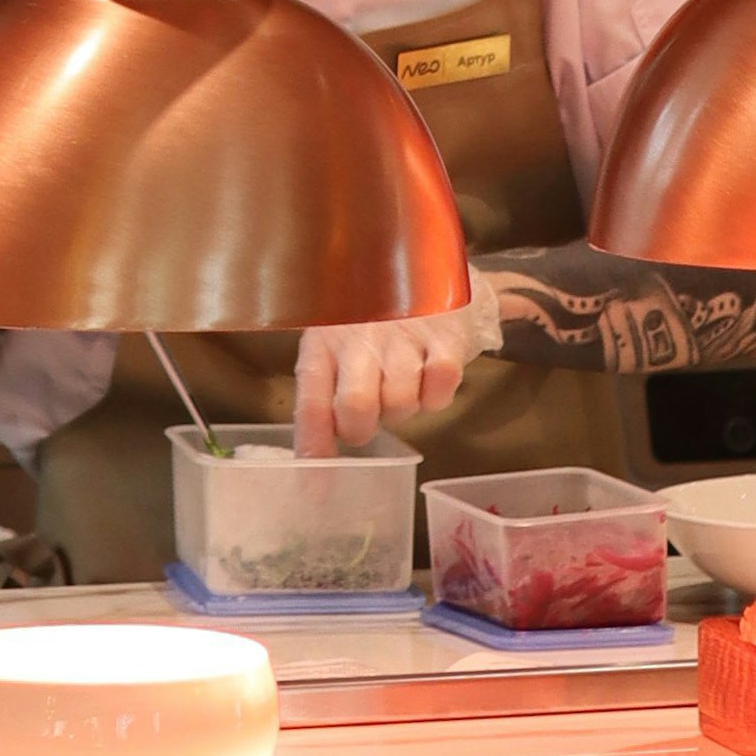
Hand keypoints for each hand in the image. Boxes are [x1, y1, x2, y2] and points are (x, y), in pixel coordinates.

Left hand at [292, 276, 503, 450]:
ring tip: (400, 384)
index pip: (311, 403)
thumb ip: (322, 398)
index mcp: (323, 342)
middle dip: (363, 429)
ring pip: (401, 402)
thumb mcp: (335, 347)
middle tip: (369, 420)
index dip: (313, 448)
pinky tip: (428, 375)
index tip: (315, 488)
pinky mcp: (444, 334)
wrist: (422, 266)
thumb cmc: (370, 321)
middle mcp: (359, 337)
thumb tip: (311, 467)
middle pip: (357, 407)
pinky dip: (436, 394)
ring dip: (402, 408)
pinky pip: (441, 385)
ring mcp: (404, 334)